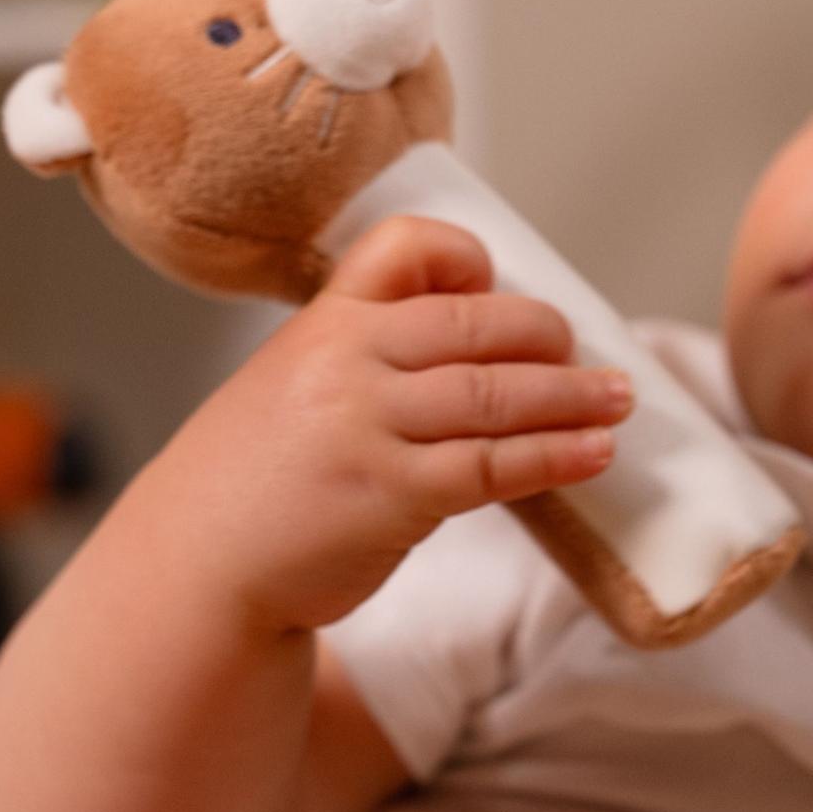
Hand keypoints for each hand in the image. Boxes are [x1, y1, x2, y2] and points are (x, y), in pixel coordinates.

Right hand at [172, 214, 633, 635]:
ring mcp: (366, 426)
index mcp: (323, 320)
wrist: (194, 563)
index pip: (403, 248)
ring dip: (571, 395)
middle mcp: (345, 360)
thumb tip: (480, 356)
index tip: (496, 284)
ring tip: (618, 399)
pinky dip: (554, 457)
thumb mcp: (292, 386)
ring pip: (495, 393)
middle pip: (474, 322)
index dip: (464, 258)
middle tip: (588, 353)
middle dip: (545, 335)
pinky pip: (493, 466)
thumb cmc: (254, 480)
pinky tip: (592, 453)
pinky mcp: (390, 495)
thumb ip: (366, 361)